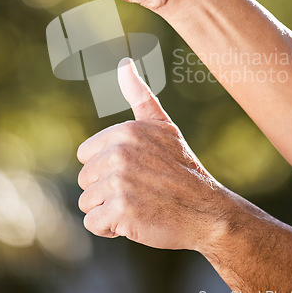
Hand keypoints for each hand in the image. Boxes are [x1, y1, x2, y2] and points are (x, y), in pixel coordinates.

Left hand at [77, 58, 221, 250]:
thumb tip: (123, 63)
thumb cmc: (181, 168)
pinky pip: (94, 223)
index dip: (106, 168)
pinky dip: (110, 229)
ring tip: (138, 205)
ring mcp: (120, 183)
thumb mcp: (162, 126)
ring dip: (108, 210)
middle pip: (85, 180)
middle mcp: (119, 154)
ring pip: (87, 203)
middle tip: (139, 190)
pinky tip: (134, 221)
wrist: (206, 210)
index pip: (85, 155)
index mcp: (125, 132)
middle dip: (106, 190)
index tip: (134, 171)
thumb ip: (139, 95)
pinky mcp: (121, 211)